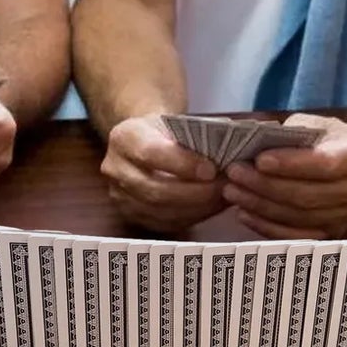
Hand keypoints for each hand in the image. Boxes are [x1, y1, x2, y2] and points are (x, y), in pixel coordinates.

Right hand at [101, 113, 227, 233]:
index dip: (183, 164)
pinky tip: (211, 207)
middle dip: (196, 193)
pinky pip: (163, 223)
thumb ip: (196, 137)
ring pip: (160, 211)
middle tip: (225, 188)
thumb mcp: (175, 123)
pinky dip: (192, 217)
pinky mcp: (130, 215)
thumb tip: (231, 156)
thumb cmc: (165, 130)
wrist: (142, 141)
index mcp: (125, 137)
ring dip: (197, 208)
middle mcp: (115, 168)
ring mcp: (119, 196)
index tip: (212, 169)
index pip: (152, 153)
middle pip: (156, 189)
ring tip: (223, 198)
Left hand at [222, 115, 346, 238]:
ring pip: (296, 217)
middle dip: (264, 185)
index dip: (290, 164)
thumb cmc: (328, 139)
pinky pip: (294, 236)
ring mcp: (345, 217)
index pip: (323, 163)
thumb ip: (291, 133)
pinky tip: (244, 213)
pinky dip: (265, 226)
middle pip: (305, 195)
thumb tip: (253, 142)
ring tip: (232, 191)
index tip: (259, 160)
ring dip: (259, 205)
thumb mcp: (315, 124)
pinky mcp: (330, 234)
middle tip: (234, 174)